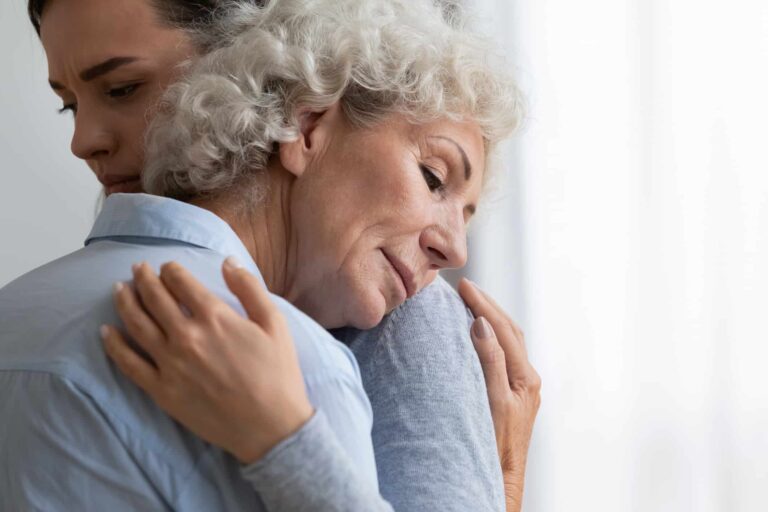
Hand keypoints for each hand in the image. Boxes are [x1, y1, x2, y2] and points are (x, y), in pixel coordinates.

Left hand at [100, 258, 313, 463]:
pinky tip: (106, 332)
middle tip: (137, 268)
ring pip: (136, 324)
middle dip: (144, 278)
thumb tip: (227, 262)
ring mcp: (170, 364)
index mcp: (215, 317)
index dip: (171, 270)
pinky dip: (114, 345)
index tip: (167, 267)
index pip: (181, 282)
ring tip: (119, 289)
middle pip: (155, 298)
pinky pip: (128, 364)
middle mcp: (186, 336)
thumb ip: (250, 288)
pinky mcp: (161, 390)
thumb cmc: (277, 373)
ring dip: (125, 302)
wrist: (269, 426)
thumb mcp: (274, 324)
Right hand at [459, 278, 540, 511]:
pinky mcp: (512, 393)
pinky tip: (476, 332)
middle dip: (488, 305)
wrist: (500, 476)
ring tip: (470, 301)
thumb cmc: (495, 444)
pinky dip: (490, 336)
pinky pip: (502, 354)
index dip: (484, 305)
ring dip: (490, 318)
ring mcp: (521, 386)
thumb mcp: (492, 401)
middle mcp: (527, 378)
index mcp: (526, 377)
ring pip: (507, 341)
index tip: (465, 286)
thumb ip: (490, 362)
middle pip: (509, 330)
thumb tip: (482, 325)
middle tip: (466, 287)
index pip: (503, 330)